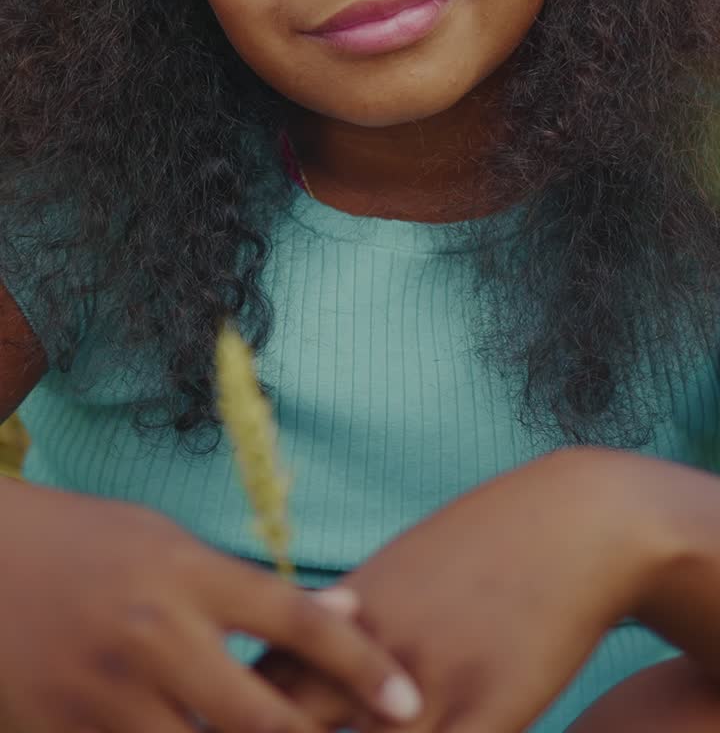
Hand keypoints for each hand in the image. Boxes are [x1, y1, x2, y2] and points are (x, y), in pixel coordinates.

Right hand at [0, 477, 421, 732]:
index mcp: (185, 572)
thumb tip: (341, 611)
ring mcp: (105, 694)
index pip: (295, 619)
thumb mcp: (167, 540)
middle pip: (262, 716)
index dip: (361, 664)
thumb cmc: (85, 541)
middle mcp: (154, 635)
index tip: (408, 701)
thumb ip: (246, 583)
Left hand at [255, 448, 669, 731]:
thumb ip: (352, 611)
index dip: (234, 715)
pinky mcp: (489, 712)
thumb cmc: (487, 543)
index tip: (221, 725)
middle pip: (285, 721)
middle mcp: (372, 648)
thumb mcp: (404, 566)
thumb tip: (310, 629)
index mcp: (346, 612)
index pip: (261, 681)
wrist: (575, 522)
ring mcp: (428, 684)